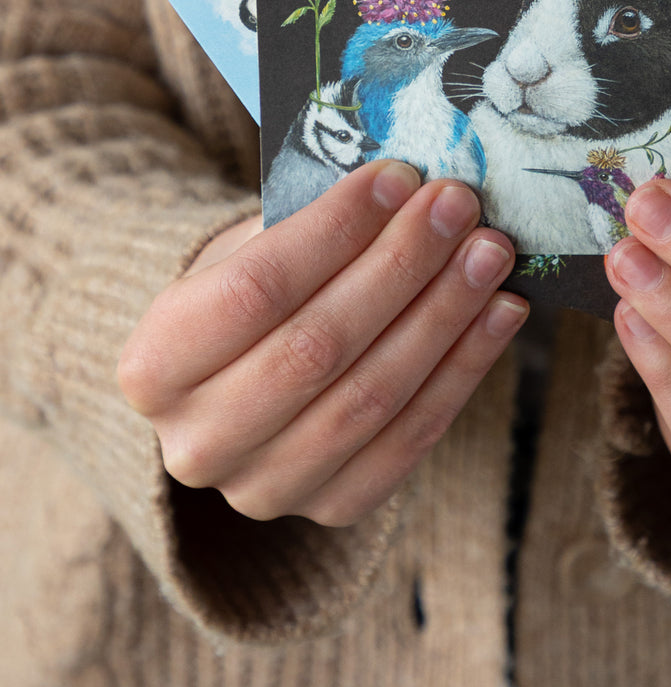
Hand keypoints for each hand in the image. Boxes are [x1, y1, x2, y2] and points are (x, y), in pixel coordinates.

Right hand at [117, 161, 526, 526]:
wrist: (238, 381)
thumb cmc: (251, 291)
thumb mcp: (248, 249)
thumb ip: (310, 225)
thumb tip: (409, 190)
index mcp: (153, 366)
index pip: (252, 290)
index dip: (333, 231)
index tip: (397, 177)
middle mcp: (196, 442)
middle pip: (317, 347)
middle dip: (400, 267)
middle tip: (457, 206)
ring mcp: (263, 488)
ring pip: (371, 396)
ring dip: (444, 315)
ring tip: (489, 252)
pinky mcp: (332, 509)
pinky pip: (411, 439)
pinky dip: (465, 369)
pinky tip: (501, 311)